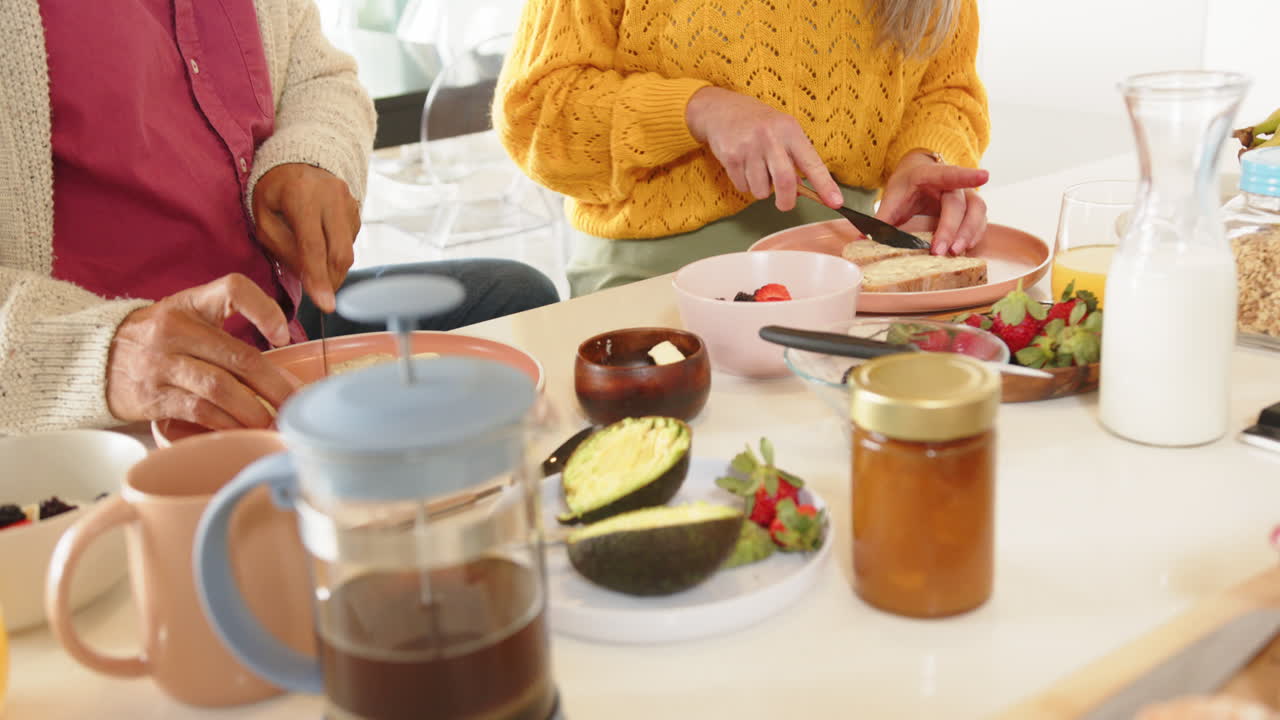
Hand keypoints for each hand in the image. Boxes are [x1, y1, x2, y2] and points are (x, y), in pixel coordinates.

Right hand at [105, 274, 300, 429]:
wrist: (93, 359)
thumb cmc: (156, 339)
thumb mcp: (185, 316)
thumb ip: (225, 329)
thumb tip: (280, 364)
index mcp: (190, 303)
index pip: (234, 289)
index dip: (264, 310)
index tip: (283, 336)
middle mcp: (174, 330)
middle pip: (239, 357)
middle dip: (275, 385)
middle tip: (295, 402)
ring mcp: (161, 364)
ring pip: (221, 389)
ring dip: (254, 410)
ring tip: (273, 422)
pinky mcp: (152, 396)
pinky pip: (200, 411)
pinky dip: (227, 423)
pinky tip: (243, 429)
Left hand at [252, 163, 360, 312]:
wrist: (298, 160)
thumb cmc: (274, 192)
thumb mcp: (263, 219)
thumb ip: (283, 249)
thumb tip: (309, 278)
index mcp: (301, 195)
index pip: (313, 246)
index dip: (319, 278)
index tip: (325, 305)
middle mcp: (331, 196)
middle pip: (340, 253)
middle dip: (331, 281)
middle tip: (320, 295)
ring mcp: (348, 201)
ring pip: (348, 250)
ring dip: (333, 268)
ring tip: (316, 265)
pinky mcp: (357, 208)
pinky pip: (351, 241)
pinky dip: (337, 252)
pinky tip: (323, 244)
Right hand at [686, 87, 842, 211]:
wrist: (721, 110)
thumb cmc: (759, 123)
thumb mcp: (783, 131)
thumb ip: (795, 158)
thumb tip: (803, 190)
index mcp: (790, 130)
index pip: (812, 163)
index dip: (825, 185)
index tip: (835, 201)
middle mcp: (770, 137)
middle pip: (785, 182)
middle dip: (786, 201)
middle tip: (785, 204)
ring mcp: (749, 147)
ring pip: (761, 190)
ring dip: (762, 190)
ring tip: (758, 171)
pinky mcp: (731, 157)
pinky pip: (743, 187)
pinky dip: (745, 185)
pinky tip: (743, 167)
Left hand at [877, 152, 989, 255]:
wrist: (920, 171)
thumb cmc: (907, 184)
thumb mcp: (892, 197)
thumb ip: (880, 219)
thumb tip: (861, 241)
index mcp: (931, 174)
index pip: (949, 174)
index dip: (965, 176)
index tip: (984, 176)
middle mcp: (952, 184)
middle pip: (958, 204)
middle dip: (950, 228)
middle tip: (940, 251)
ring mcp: (965, 195)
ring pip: (976, 211)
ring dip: (968, 233)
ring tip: (956, 252)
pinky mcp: (970, 208)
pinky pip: (979, 220)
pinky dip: (974, 234)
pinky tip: (965, 248)